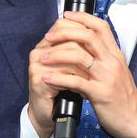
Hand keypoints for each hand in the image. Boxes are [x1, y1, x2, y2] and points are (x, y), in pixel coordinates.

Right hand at [28, 17, 89, 137]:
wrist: (47, 113)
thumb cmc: (62, 88)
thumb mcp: (72, 65)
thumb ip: (79, 48)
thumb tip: (97, 33)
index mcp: (46, 43)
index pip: (63, 24)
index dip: (82, 29)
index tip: (98, 40)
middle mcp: (39, 50)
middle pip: (68, 40)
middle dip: (87, 51)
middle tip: (99, 61)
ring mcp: (36, 64)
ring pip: (68, 57)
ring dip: (84, 68)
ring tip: (94, 77)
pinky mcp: (38, 79)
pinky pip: (63, 75)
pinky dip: (77, 82)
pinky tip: (84, 89)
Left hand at [41, 11, 136, 137]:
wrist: (136, 120)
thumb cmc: (124, 96)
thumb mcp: (116, 70)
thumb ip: (103, 57)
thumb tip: (84, 45)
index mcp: (115, 54)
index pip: (100, 27)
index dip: (83, 17)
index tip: (67, 15)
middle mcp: (112, 61)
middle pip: (88, 36)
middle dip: (66, 32)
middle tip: (49, 36)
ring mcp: (106, 77)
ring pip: (79, 56)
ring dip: (58, 55)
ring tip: (43, 57)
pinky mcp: (100, 94)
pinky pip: (76, 82)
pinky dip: (59, 79)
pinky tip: (47, 78)